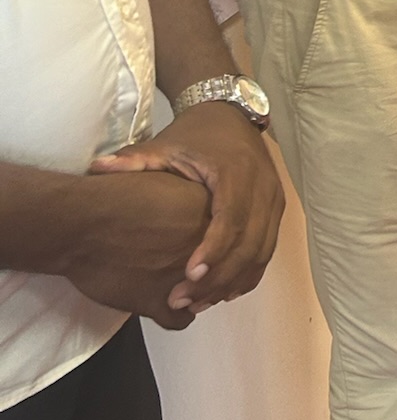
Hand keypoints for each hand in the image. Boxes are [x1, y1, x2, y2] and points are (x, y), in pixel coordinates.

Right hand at [65, 170, 211, 329]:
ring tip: (179, 287)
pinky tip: (165, 304)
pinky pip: (181, 319)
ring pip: (209, 295)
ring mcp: (189, 279)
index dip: (218, 242)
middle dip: (213, 270)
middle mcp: (207, 247)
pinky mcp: (164, 304)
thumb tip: (196, 198)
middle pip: (225, 266)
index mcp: (210, 212)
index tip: (200, 242)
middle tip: (192, 267)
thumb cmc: (114, 196)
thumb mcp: (162, 180)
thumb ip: (185, 193)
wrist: (81, 221)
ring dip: (198, 295)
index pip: (232, 235)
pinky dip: (175, 314)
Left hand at [92, 103, 283, 312]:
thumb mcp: (164, 145)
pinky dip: (247, 274)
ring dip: (233, 281)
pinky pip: (267, 249)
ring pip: (262, 251)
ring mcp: (274, 199)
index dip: (213, 250)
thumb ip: (133, 160)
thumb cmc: (195, 135)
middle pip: (250, 243)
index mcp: (235, 171)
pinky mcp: (276, 209)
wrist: (231, 115)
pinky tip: (223, 293)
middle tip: (186, 301)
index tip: (189, 275)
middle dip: (220, 277)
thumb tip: (97, 169)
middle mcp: (262, 186)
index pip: (231, 218)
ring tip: (199, 303)